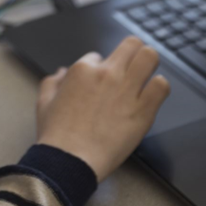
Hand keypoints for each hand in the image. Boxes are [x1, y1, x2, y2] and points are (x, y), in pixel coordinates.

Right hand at [35, 36, 170, 181]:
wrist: (69, 161)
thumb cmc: (56, 135)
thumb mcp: (43, 102)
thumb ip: (51, 82)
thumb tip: (61, 72)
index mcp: (82, 70)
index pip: (98, 56)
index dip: (99, 68)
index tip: (100, 83)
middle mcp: (107, 74)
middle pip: (132, 44)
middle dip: (132, 53)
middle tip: (132, 66)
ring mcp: (126, 90)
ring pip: (150, 57)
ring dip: (149, 64)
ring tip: (146, 76)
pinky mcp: (143, 109)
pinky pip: (162, 86)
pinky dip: (159, 88)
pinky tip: (151, 96)